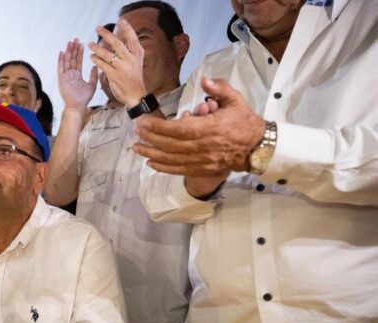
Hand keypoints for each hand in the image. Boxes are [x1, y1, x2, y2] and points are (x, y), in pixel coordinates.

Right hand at [58, 38, 96, 110]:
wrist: (77, 106)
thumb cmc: (84, 98)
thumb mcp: (92, 85)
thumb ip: (93, 75)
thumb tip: (96, 66)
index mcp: (77, 75)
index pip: (78, 61)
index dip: (79, 52)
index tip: (81, 44)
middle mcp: (70, 74)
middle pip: (72, 59)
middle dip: (73, 49)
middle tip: (76, 39)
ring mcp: (65, 76)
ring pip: (66, 61)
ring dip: (68, 51)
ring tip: (70, 42)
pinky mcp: (61, 79)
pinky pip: (60, 68)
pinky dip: (61, 60)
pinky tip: (62, 52)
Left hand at [89, 18, 146, 106]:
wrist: (136, 95)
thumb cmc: (134, 77)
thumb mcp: (135, 62)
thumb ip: (127, 51)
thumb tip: (117, 39)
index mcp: (138, 54)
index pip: (132, 38)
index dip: (127, 28)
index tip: (121, 20)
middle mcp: (131, 59)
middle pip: (117, 43)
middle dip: (106, 34)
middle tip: (98, 28)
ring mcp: (123, 68)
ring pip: (107, 54)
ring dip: (97, 48)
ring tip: (90, 44)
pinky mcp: (115, 76)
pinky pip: (103, 65)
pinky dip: (96, 60)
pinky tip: (92, 57)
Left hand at [133, 78, 265, 176]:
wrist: (257, 147)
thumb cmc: (244, 122)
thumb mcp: (235, 100)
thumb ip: (220, 89)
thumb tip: (205, 80)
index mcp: (209, 128)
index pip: (178, 129)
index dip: (159, 127)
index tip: (145, 122)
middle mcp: (203, 146)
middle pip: (170, 144)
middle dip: (150, 138)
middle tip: (136, 131)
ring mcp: (202, 160)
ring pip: (172, 159)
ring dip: (151, 154)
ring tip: (136, 148)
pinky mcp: (202, 169)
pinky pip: (179, 170)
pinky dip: (163, 168)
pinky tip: (150, 163)